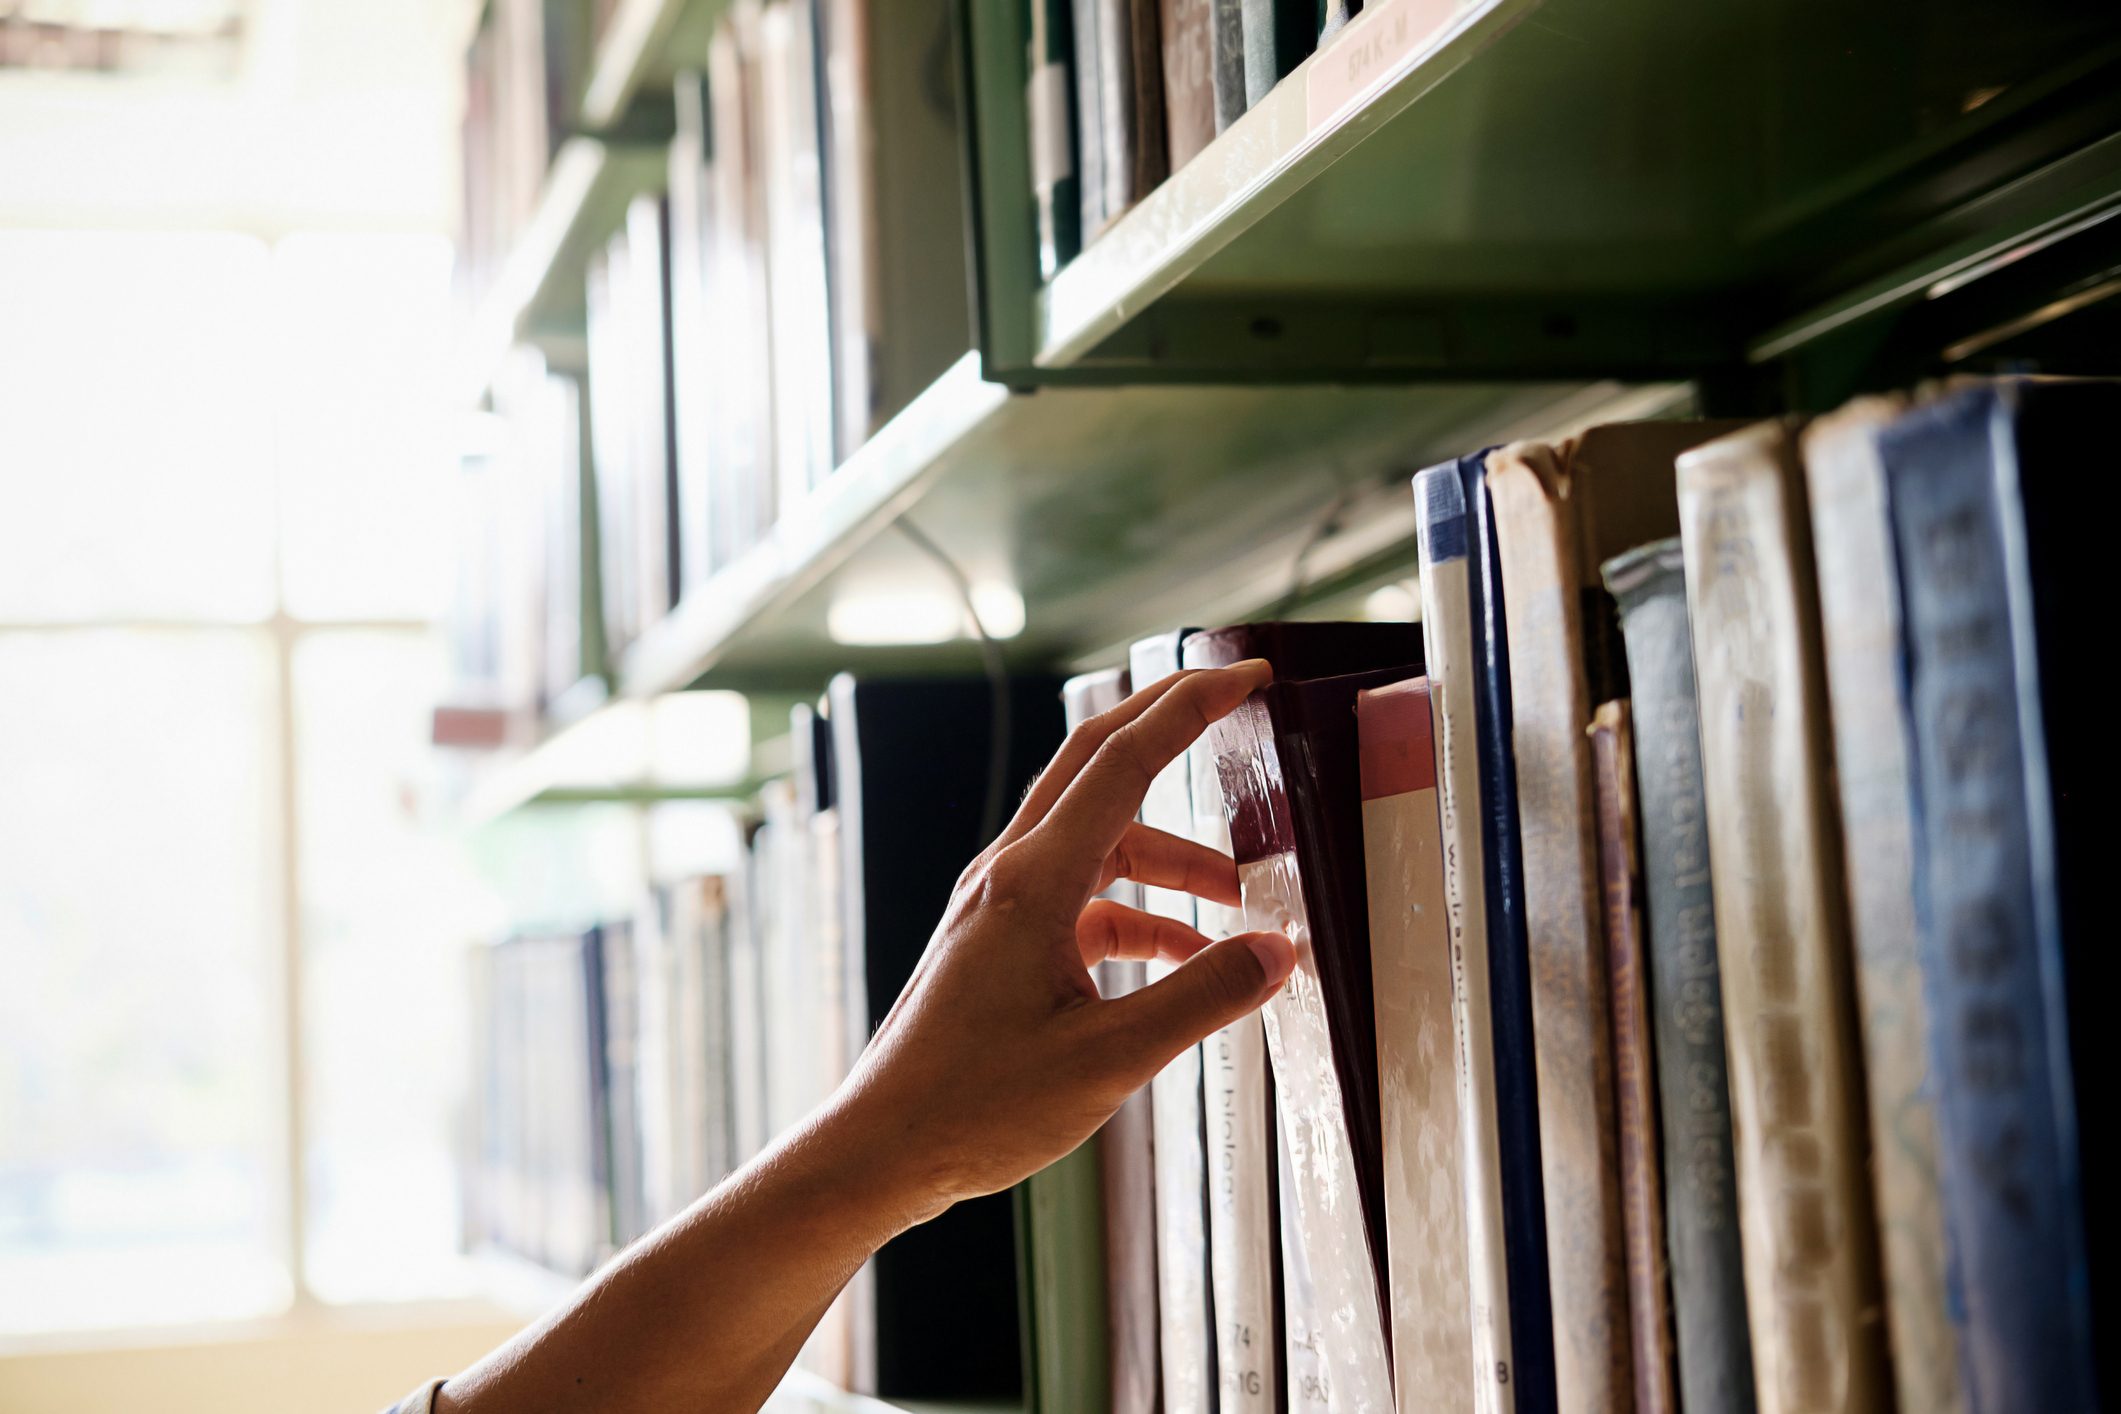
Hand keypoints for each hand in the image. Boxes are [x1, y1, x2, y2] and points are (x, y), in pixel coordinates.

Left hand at [816, 660, 1297, 1231]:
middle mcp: (1010, 874)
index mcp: (1033, 881)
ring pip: (1098, 841)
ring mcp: (1000, 905)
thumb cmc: (975, 1107)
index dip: (1192, 708)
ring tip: (1238, 901)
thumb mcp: (1111, 1059)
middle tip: (1237, 703)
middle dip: (1170, 726)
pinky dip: (1139, 911)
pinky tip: (1184, 956)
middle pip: (1098, 765)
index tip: (1249, 675)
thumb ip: (1202, 998)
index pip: (1124, 760)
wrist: (882, 1148)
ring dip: (1171, 856)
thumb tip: (1277, 951)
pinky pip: (1083, 898)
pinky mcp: (1000, 941)